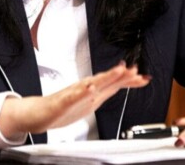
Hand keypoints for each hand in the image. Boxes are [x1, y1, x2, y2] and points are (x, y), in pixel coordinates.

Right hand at [0, 61, 149, 136]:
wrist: (41, 114)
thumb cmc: (64, 107)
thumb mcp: (90, 101)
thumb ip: (104, 90)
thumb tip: (121, 83)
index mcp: (93, 91)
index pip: (115, 83)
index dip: (129, 80)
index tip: (143, 77)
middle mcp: (86, 90)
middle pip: (107, 81)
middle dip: (122, 76)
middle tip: (135, 70)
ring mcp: (75, 94)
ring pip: (92, 84)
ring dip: (106, 77)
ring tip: (118, 71)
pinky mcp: (63, 101)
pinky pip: (73, 96)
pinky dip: (82, 92)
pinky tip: (89, 88)